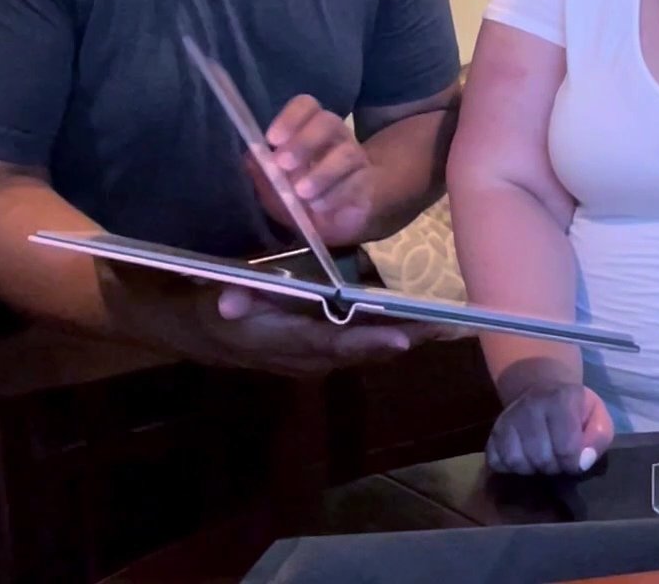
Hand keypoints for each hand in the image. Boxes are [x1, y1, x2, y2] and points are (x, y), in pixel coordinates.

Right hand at [185, 284, 440, 376]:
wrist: (209, 334)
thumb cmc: (218, 309)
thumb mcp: (221, 298)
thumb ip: (232, 299)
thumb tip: (229, 304)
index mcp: (288, 343)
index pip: (334, 343)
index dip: (367, 340)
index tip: (403, 336)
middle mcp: (310, 358)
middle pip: (365, 349)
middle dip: (407, 339)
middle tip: (449, 328)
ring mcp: (319, 359)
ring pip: (369, 349)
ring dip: (408, 338)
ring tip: (449, 325)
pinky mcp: (325, 353)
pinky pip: (363, 345)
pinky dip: (393, 335)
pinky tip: (422, 325)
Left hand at [251, 95, 374, 246]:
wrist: (336, 219)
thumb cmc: (298, 196)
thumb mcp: (274, 187)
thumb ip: (262, 173)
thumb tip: (251, 160)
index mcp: (310, 128)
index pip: (306, 106)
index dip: (290, 118)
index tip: (272, 140)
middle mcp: (336, 137)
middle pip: (328, 122)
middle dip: (304, 142)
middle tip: (282, 164)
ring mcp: (356, 158)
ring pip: (347, 153)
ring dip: (321, 173)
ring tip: (301, 193)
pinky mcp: (369, 183)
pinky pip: (358, 182)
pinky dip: (337, 195)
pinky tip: (320, 206)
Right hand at [486, 382, 613, 475]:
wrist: (542, 388)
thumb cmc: (574, 408)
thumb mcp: (597, 415)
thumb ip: (598, 438)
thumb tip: (582, 462)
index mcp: (560, 400)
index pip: (566, 449)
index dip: (573, 463)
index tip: (575, 461)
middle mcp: (530, 406)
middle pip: (541, 459)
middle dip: (554, 467)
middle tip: (557, 459)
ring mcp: (507, 418)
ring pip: (517, 462)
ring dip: (532, 469)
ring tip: (541, 458)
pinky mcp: (493, 430)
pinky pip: (497, 461)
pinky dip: (510, 468)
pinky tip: (523, 457)